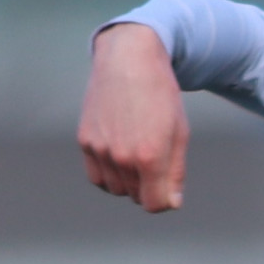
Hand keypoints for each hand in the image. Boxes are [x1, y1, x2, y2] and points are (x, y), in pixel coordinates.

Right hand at [80, 24, 191, 211]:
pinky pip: (97, 176)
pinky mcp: (84, 140)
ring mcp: (99, 149)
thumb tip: (172, 203)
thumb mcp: (179, 133)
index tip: (169, 187)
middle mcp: (121, 156)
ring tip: (137, 152)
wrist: (128, 59)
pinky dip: (109, 174)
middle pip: (136, 197)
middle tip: (155, 158)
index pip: (154, 204)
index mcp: (149, 156)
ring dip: (128, 181)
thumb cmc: (159, 95)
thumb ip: (175, 173)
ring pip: (116, 188)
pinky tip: (120, 156)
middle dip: (148, 186)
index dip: (165, 200)